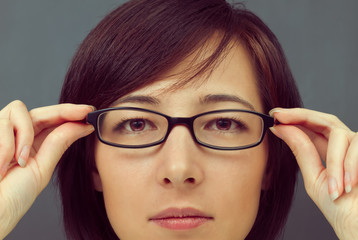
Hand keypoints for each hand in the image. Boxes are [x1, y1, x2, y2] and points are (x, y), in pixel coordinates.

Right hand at [0, 100, 93, 238]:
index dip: (70, 113)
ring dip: (24, 135)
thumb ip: (59, 143)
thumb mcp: (42, 168)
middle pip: (40, 111)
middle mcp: (17, 136)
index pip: (51, 121)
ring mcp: (1, 133)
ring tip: (19, 161)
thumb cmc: (12, 196)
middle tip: (83, 112)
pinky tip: (2, 164)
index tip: (89, 111)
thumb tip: (83, 126)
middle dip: (63, 111)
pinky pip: (3, 123)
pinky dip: (6, 145)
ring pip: (19, 110)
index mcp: (32, 145)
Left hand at [269, 108, 357, 239]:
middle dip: (300, 116)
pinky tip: (346, 185)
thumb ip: (301, 151)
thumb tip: (281, 128)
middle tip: (280, 117)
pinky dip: (349, 166)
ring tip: (333, 188)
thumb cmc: (341, 207)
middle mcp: (344, 144)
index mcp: (328, 150)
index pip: (311, 126)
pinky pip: (356, 146)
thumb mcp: (314, 176)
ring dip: (335, 163)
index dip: (293, 117)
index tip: (274, 115)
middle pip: (325, 119)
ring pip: (339, 135)